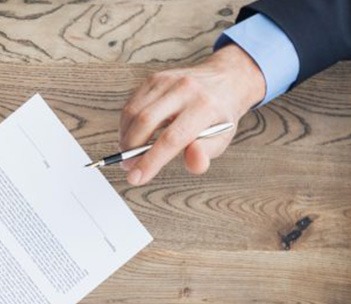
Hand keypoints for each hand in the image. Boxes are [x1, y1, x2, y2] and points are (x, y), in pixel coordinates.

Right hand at [117, 44, 265, 185]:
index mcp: (205, 107)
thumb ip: (205, 154)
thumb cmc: (219, 115)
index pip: (172, 138)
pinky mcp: (154, 78)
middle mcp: (185, 90)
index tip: (136, 178)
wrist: (224, 80)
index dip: (151, 160)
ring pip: (133, 112)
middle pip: (146, 122)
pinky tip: (133, 134)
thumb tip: (194, 162)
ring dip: (126, 137)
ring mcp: (167, 81)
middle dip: (131, 149)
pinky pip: (130, 104)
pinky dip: (126, 124)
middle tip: (129, 166)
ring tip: (130, 151)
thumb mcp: (222, 138)